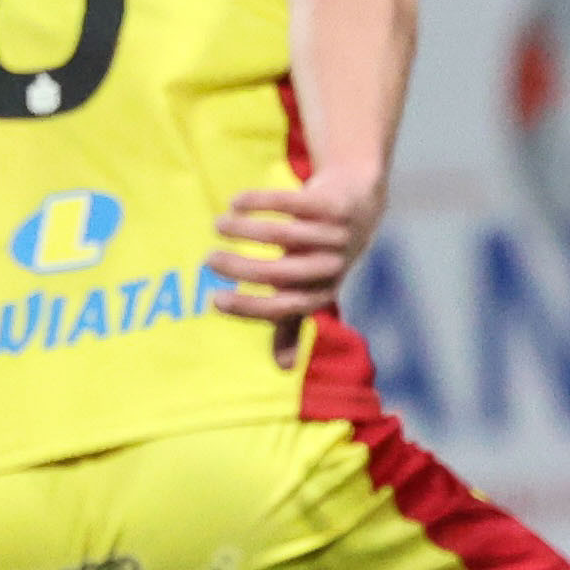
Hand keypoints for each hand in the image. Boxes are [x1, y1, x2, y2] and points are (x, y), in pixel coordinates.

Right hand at [211, 166, 385, 369]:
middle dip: (239, 268)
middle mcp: (331, 266)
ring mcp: (335, 234)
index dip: (248, 308)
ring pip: (282, 234)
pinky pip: (291, 202)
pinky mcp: (333, 204)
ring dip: (244, 229)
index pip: (283, 308)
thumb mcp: (311, 289)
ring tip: (218, 224)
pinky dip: (260, 202)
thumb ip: (293, 323)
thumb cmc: (323, 254)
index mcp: (322, 292)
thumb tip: (283, 368)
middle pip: (280, 272)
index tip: (214, 300)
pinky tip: (237, 202)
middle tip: (210, 260)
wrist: (359, 205)